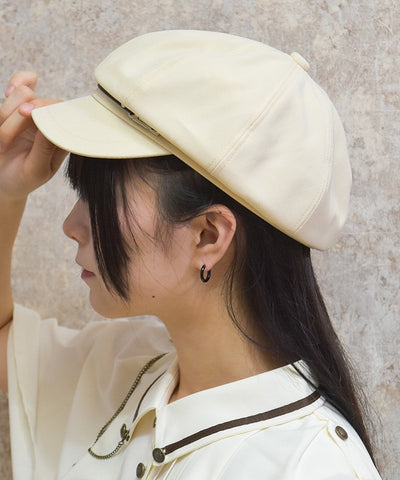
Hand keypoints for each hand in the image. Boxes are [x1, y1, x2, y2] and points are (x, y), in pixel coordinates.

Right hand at [0, 71, 66, 200]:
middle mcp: (50, 122)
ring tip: (1, 142)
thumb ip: (45, 149)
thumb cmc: (23, 179)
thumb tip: (50, 125)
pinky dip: (13, 86)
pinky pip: (19, 84)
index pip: (61, 112)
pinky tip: (9, 92)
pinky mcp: (18, 106)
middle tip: (2, 145)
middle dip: (15, 121)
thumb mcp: (36, 171)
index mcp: (61, 138)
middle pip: (37, 101)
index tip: (26, 114)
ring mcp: (34, 113)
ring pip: (22, 93)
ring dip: (5, 115)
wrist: (3, 181)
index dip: (44, 108)